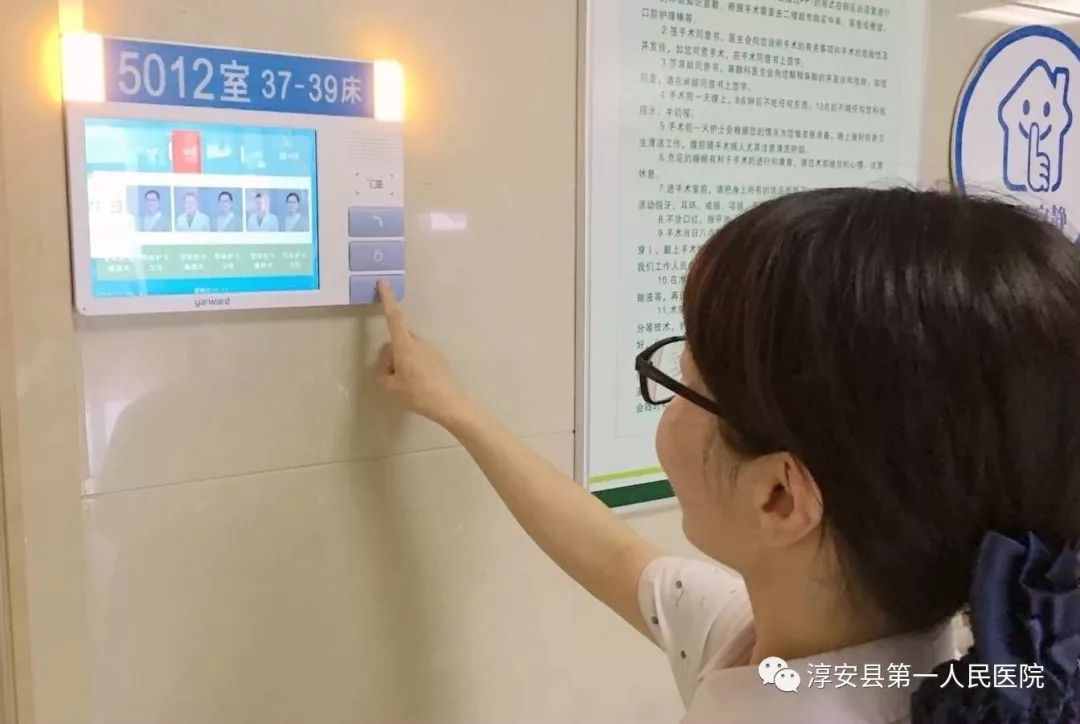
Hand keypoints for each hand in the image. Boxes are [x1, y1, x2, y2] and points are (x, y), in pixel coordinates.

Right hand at [375, 281, 478, 428]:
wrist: (450, 403)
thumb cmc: (418, 394)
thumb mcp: (390, 387)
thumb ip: (382, 371)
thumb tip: (388, 363)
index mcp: (405, 346)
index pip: (394, 317)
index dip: (387, 299)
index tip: (383, 284)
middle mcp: (419, 342)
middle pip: (398, 338)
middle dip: (391, 351)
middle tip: (392, 375)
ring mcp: (431, 349)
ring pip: (409, 347)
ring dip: (403, 359)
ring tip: (407, 383)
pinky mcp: (438, 358)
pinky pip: (419, 355)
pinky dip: (414, 364)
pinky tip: (419, 383)